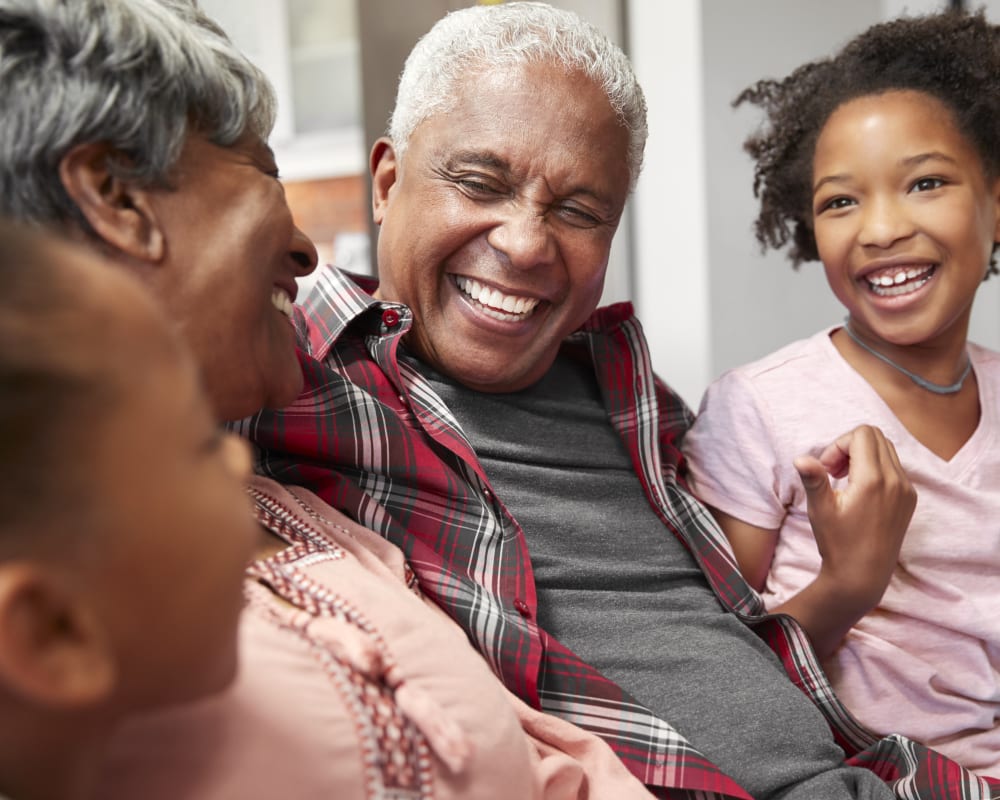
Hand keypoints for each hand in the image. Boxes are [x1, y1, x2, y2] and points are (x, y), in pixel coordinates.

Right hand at [772, 425, 915, 657]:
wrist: (862, 576)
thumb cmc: (838, 544)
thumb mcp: (820, 510)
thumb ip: (814, 479)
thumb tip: (800, 458)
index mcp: (874, 480)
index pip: (861, 434)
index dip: (838, 445)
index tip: (827, 470)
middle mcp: (896, 481)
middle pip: (875, 437)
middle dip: (850, 447)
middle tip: (834, 472)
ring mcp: (906, 490)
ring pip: (886, 450)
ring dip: (863, 456)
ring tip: (845, 481)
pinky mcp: (909, 499)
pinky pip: (894, 467)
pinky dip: (875, 468)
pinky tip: (860, 491)